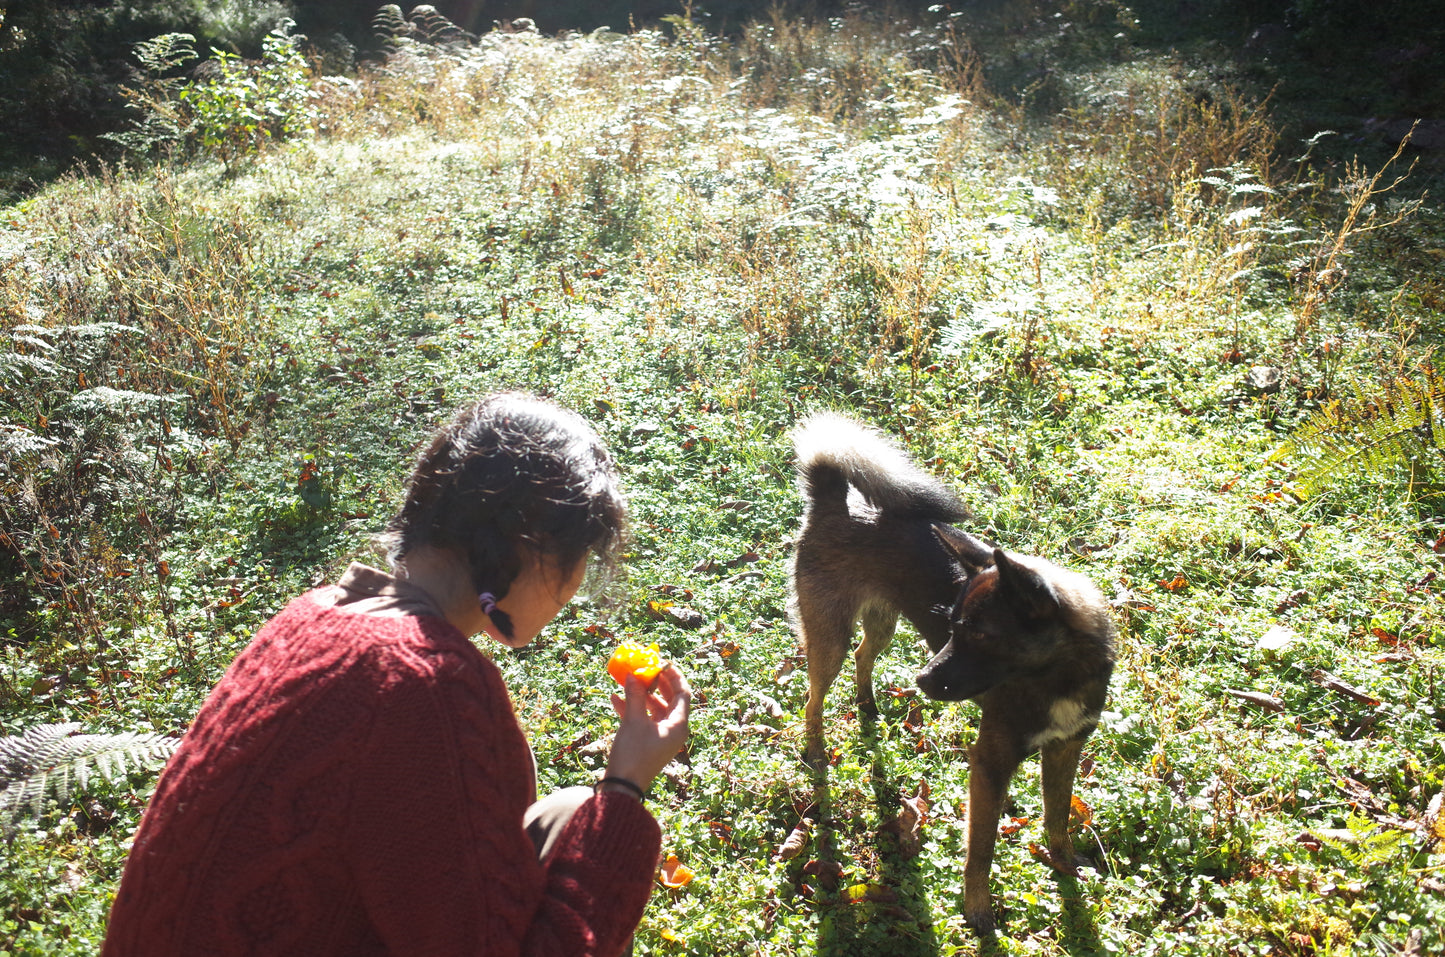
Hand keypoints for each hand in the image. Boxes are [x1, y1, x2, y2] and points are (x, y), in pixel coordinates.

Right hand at [603, 664, 689, 792]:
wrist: (622, 787)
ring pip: (654, 708)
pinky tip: (615, 698)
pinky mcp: (648, 742)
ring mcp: (661, 737)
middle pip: (669, 699)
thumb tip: (634, 675)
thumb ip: (635, 695)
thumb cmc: (633, 753)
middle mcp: (674, 730)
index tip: (662, 662)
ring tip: (626, 680)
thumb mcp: (633, 721)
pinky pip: (644, 720)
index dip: (674, 675)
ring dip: (640, 694)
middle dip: (656, 683)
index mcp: (679, 725)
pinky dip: (632, 709)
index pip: (683, 693)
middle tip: (645, 668)